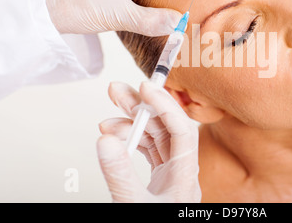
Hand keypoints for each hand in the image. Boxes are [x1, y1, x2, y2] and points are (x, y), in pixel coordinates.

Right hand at [97, 81, 200, 202]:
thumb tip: (105, 140)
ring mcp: (172, 174)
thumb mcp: (133, 203)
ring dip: (132, 124)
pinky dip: (132, 141)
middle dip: (141, 106)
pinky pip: (150, 150)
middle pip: (166, 127)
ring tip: (107, 122)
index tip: (144, 88)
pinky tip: (115, 137)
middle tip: (117, 91)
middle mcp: (183, 170)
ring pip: (156, 137)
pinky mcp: (162, 178)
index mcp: (186, 175)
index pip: (182, 129)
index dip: (164, 104)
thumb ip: (120, 173)